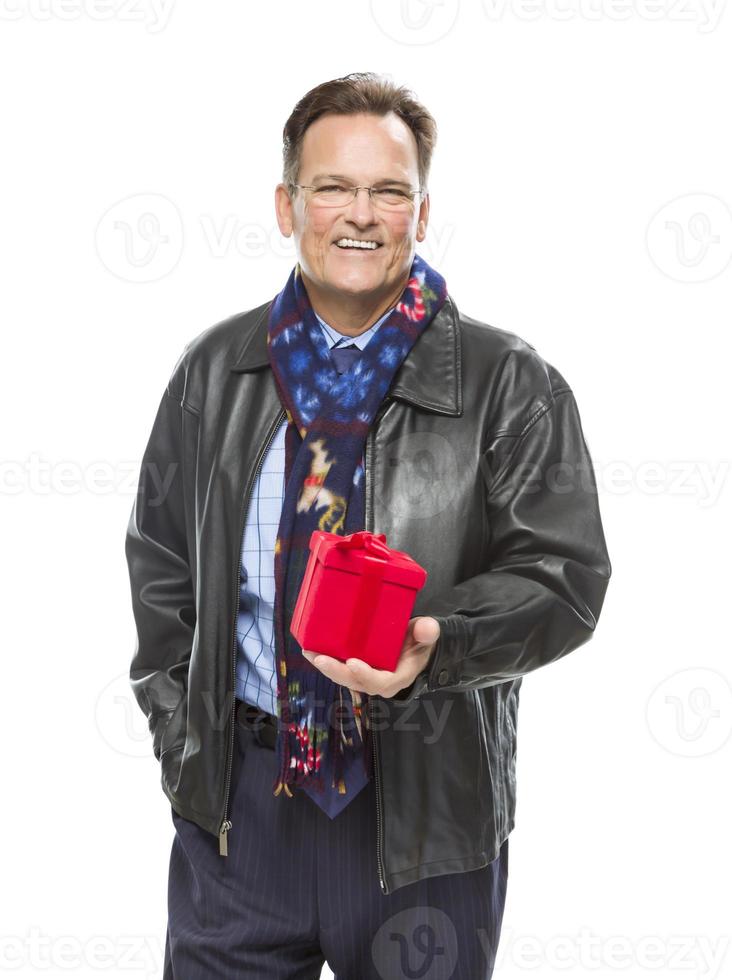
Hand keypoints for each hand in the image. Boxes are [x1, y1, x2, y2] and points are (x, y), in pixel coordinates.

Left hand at [301, 616, 439, 698]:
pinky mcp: (355, 668)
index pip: (379, 682)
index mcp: (396, 678)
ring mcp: (364, 676)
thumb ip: (427, 632)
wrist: (415, 645)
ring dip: (325, 666)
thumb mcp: (427, 636)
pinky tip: (310, 648)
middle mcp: (377, 681)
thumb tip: (427, 628)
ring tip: (309, 651)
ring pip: (343, 676)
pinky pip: (339, 667)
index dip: (365, 675)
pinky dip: (325, 659)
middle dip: (335, 671)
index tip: (352, 662)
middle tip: (319, 658)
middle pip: (354, 681)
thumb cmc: (419, 641)